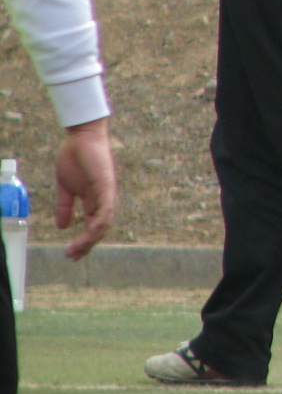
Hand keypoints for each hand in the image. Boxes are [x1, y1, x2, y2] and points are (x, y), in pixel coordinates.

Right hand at [54, 118, 116, 259]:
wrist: (81, 136)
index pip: (93, 226)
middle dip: (87, 244)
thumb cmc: (76, 157)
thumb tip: (63, 227)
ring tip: (78, 249)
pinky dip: (101, 220)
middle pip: (100, 228)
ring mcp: (107, 192)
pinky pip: (107, 206)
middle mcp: (104, 199)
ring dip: (91, 237)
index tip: (71, 254)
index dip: (84, 241)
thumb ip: (65, 206)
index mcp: (95, 200)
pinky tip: (92, 231)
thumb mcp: (66, 187)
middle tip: (73, 257)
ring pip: (104, 221)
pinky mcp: (107, 184)